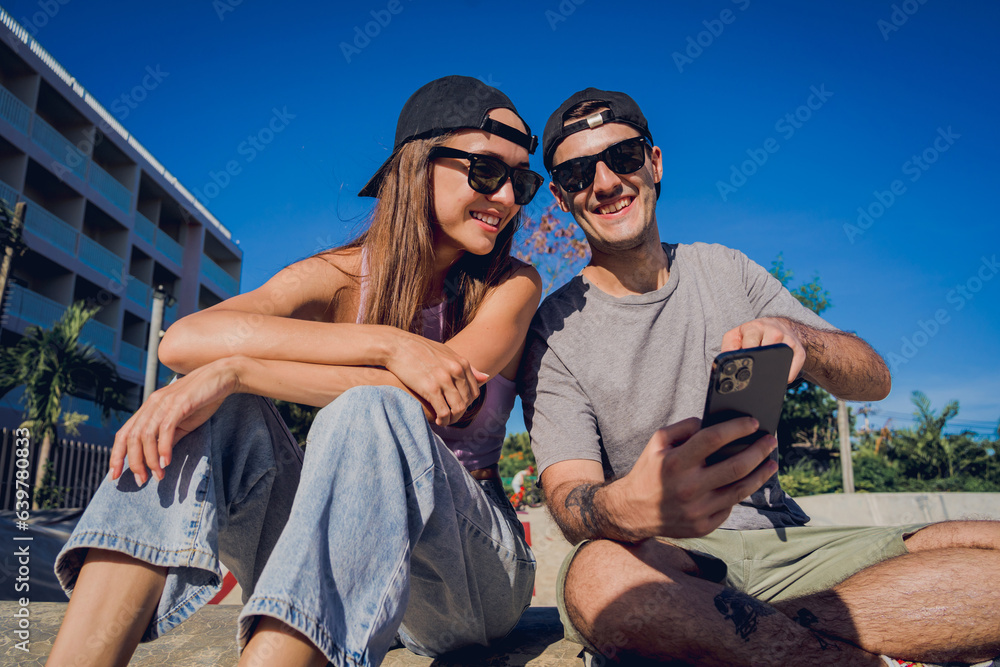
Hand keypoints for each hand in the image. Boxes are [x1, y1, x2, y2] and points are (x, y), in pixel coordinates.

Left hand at [110, 358, 239, 483]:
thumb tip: (158, 457)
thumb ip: (169, 437)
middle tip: (141, 481)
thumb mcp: (183, 421)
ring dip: (149, 459)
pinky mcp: (180, 404)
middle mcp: (152, 404)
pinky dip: (163, 448)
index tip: (116, 475)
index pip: (124, 433)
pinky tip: (167, 462)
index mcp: (149, 408)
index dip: (117, 455)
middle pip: (131, 437)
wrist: (223, 376)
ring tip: (157, 475)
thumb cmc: (204, 399)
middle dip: (133, 462)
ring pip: (146, 435)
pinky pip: (165, 429)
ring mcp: (165, 403)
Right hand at [384, 331, 488, 425]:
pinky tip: (438, 421)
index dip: (467, 403)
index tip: (457, 407)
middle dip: (460, 412)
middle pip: (467, 401)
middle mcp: (456, 371)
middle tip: (450, 417)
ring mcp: (444, 380)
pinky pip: (444, 412)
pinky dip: (443, 420)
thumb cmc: (419, 349)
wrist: (397, 345)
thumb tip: (486, 378)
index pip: (474, 391)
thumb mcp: (446, 353)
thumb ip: (466, 366)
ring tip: (445, 421)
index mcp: (461, 363)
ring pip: (458, 408)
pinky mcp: (430, 389)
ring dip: (453, 419)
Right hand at [614, 417, 778, 538]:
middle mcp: (687, 487)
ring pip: (740, 489)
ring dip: (761, 474)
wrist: (632, 512)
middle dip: (759, 450)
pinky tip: (746, 482)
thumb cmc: (648, 472)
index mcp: (675, 462)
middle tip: (771, 441)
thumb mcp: (656, 443)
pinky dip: (739, 493)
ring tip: (771, 463)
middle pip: (736, 466)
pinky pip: (729, 507)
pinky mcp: (702, 526)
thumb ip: (683, 427)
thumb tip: (712, 423)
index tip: (753, 422)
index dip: (737, 428)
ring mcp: (697, 510)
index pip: (714, 438)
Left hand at [722, 317, 805, 382]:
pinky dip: (786, 377)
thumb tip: (724, 363)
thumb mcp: (736, 336)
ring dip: (773, 370)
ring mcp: (788, 340)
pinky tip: (779, 378)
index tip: (743, 366)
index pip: (750, 344)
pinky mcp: (799, 350)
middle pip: (767, 351)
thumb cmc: (753, 334)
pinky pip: (794, 368)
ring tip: (766, 372)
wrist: (780, 326)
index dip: (746, 357)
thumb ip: (728, 347)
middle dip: (759, 364)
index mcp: (755, 328)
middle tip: (755, 372)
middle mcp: (773, 331)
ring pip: (781, 359)